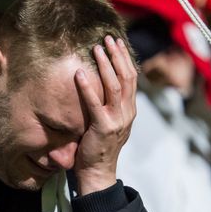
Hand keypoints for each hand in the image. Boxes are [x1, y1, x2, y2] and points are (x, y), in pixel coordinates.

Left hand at [74, 36, 137, 194]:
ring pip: (115, 86)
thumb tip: (103, 84)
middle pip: (126, 77)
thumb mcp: (110, 123)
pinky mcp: (103, 128)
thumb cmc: (99, 147)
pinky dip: (87, 87)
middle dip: (117, 55)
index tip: (116, 42)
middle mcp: (127, 113)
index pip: (131, 78)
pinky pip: (95, 103)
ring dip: (105, 64)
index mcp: (130, 110)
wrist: (98, 172)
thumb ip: (110, 106)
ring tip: (96, 48)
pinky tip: (79, 74)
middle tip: (107, 38)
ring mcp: (117, 120)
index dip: (124, 58)